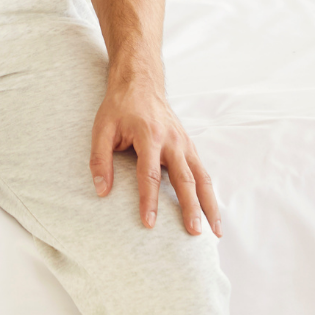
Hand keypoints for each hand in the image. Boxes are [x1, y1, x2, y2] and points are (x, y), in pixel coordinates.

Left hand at [90, 80, 220, 236]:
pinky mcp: (189, 146)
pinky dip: (209, 193)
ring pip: (201, 178)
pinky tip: (212, 212)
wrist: (140, 82)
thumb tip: (101, 191)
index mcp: (149, 135)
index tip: (149, 223)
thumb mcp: (102, 128)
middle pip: (184, 179)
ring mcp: (184, 143)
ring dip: (209, 205)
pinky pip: (202, 172)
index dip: (148, 200)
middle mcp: (172, 140)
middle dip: (190, 208)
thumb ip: (99, 159)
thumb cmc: (119, 107)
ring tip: (214, 232)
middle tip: (193, 233)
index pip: (149, 174)